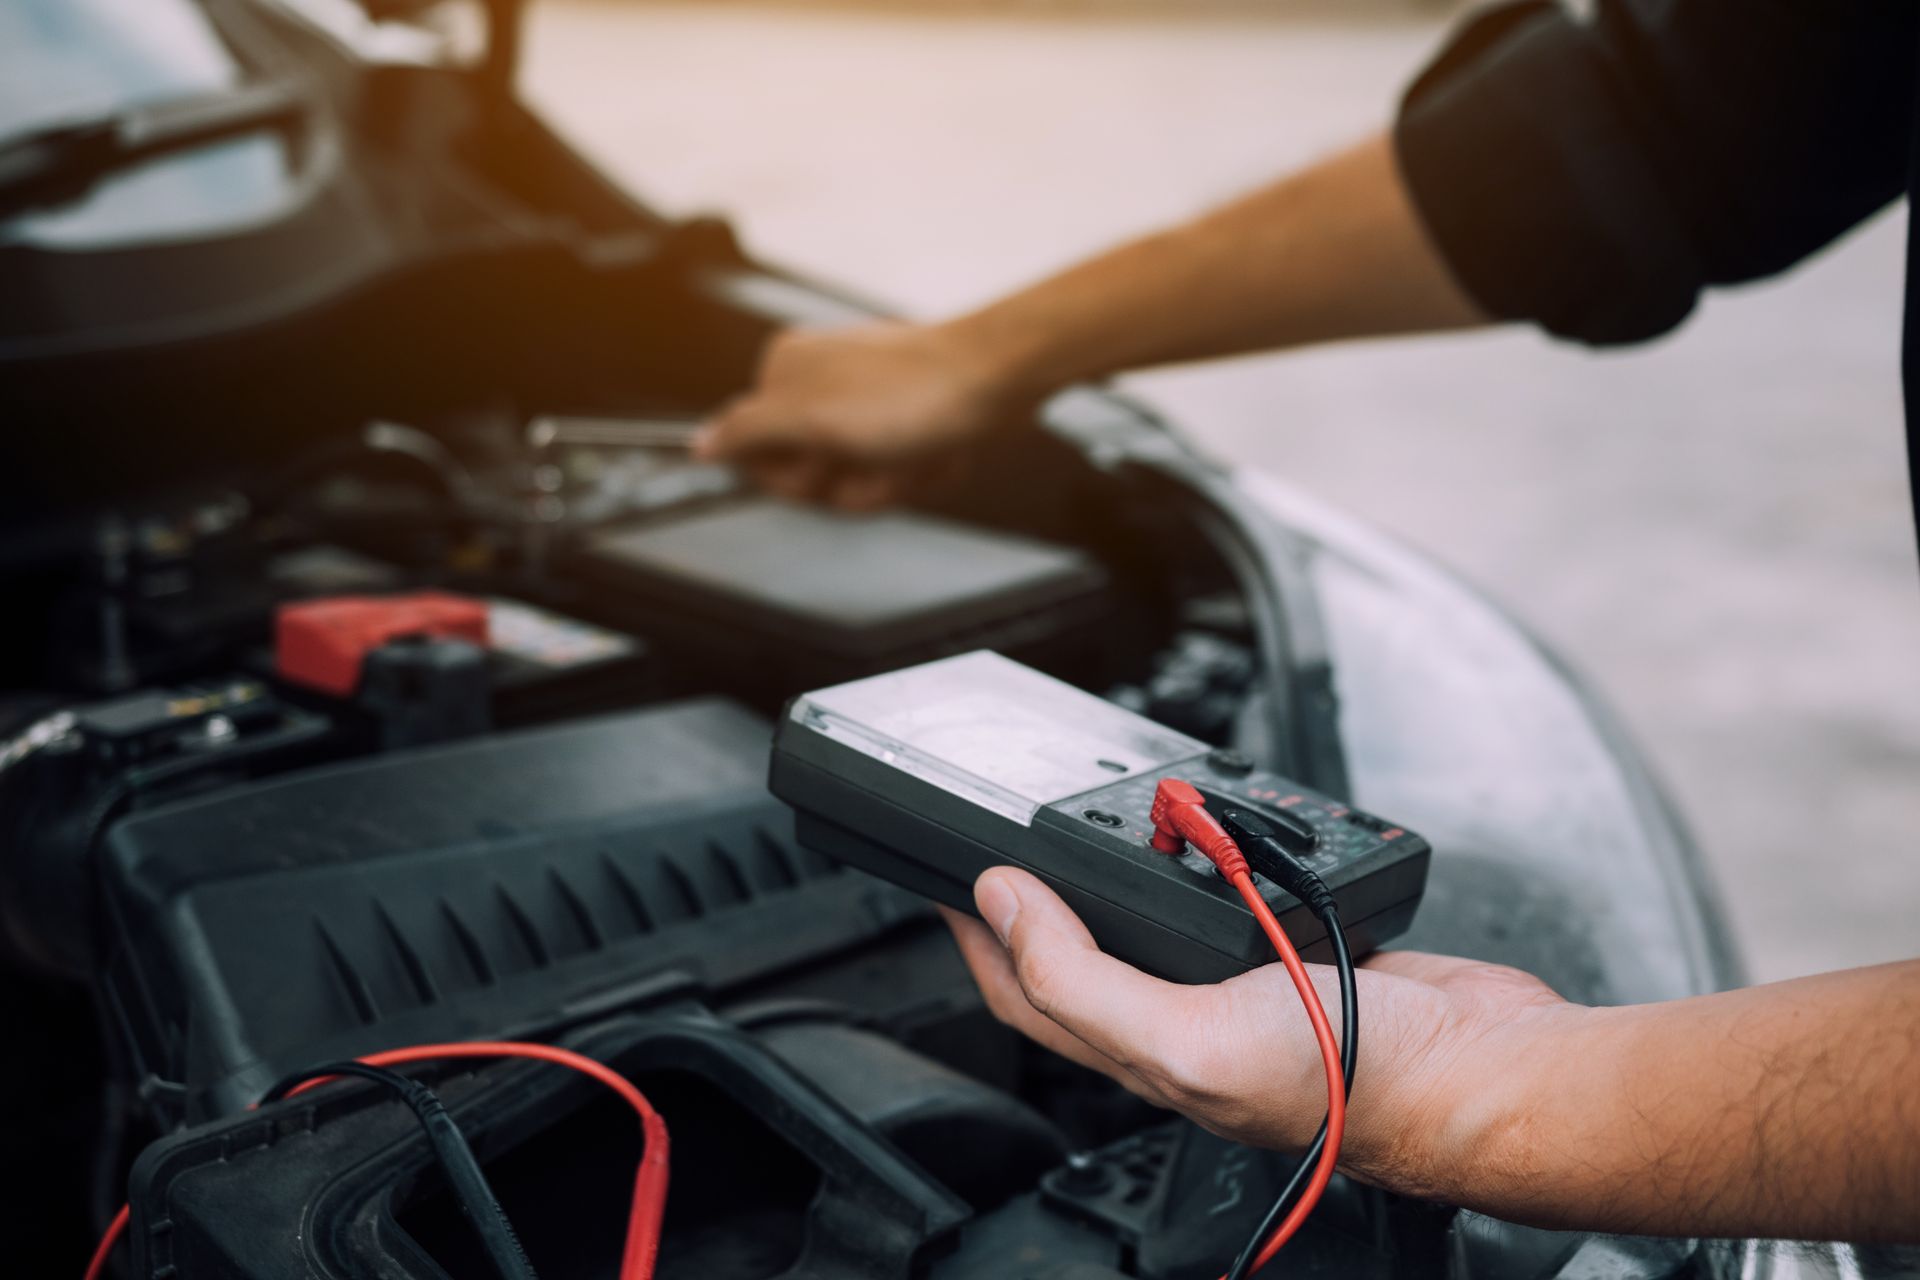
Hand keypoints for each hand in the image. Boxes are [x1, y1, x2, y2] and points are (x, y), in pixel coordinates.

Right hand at [694, 322, 1025, 508]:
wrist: (996, 380)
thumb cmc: (912, 393)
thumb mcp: (812, 417)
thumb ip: (745, 432)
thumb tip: (698, 445)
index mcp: (784, 373)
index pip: (758, 456)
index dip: (795, 476)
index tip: (823, 462)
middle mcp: (820, 384)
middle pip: (810, 474)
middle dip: (849, 481)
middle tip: (875, 456)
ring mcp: (865, 404)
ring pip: (857, 481)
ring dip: (889, 481)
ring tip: (913, 453)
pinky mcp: (905, 420)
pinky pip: (895, 472)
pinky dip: (917, 472)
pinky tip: (935, 452)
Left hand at [942, 866, 1576, 1203]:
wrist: (1482, 1071)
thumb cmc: (1352, 1079)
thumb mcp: (1186, 1035)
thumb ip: (1081, 977)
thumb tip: (1003, 903)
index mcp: (1145, 1050)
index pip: (1025, 989)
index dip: (976, 931)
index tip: (946, 870)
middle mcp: (1184, 1020)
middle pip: (1080, 955)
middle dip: (1035, 899)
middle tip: (1009, 836)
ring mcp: (1241, 985)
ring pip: (1155, 921)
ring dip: (1117, 873)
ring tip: (1088, 827)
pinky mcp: (1296, 949)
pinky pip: (1227, 898)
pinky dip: (1204, 862)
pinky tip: (1206, 836)